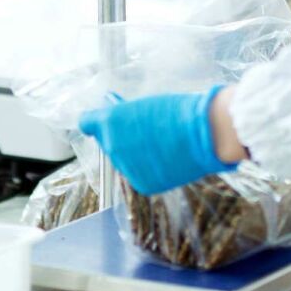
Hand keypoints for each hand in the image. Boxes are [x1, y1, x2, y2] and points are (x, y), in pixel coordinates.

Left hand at [79, 87, 235, 194]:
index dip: (95, 121)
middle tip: (147, 130)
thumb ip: (127, 115)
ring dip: (138, 155)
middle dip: (123, 138)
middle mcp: (112, 145)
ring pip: (125, 161)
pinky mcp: (142, 184)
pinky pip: (140, 176)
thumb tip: (119, 117)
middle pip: (109, 143)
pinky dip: (151, 170)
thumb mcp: (146, 105)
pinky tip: (168, 159)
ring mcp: (126, 167)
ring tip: (164, 144)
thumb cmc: (179, 112)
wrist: (204, 134)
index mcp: (109, 121)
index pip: (87, 122)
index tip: (101, 121)